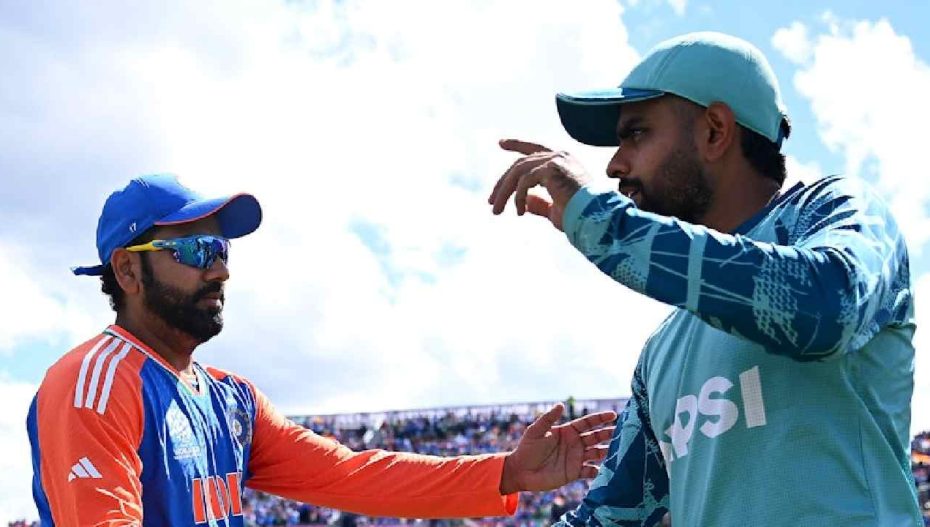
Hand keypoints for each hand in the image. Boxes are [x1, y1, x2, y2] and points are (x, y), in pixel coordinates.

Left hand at [488, 139, 592, 230]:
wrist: (595, 218)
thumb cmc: (580, 216)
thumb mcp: (555, 209)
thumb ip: (540, 203)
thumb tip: (524, 202)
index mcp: (562, 162)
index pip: (534, 148)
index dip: (517, 144)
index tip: (500, 142)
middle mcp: (559, 156)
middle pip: (520, 163)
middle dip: (503, 183)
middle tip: (491, 202)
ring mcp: (555, 160)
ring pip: (518, 171)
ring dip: (504, 192)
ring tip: (497, 211)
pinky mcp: (551, 167)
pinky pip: (524, 181)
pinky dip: (518, 196)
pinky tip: (519, 211)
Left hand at [499, 403, 615, 494]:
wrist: (521, 471)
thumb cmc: (527, 448)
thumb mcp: (536, 431)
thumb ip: (548, 418)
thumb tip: (561, 404)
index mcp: (567, 431)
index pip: (588, 423)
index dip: (600, 419)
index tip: (614, 415)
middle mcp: (575, 443)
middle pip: (596, 437)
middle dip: (608, 434)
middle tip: (621, 432)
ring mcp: (576, 458)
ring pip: (597, 453)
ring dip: (607, 451)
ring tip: (617, 450)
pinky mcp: (574, 473)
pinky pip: (590, 472)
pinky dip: (599, 471)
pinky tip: (604, 470)